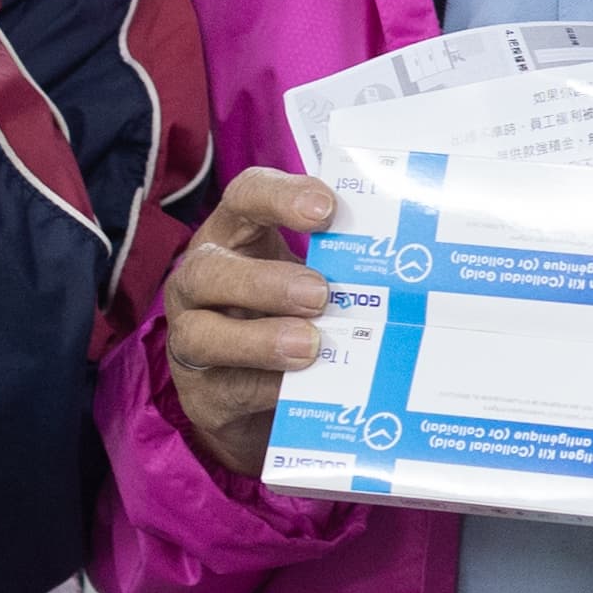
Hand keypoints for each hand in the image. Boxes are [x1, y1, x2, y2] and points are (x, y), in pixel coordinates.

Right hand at [159, 168, 339, 479]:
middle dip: (264, 282)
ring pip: (201, 335)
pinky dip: (266, 387)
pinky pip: (227, 390)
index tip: (326, 209)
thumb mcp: (309, 278)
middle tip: (319, 294)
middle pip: (206, 270)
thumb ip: (338, 266)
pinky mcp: (202, 395)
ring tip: (309, 346)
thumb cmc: (289, 316)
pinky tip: (300, 387)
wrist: (256, 395)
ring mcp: (190, 340)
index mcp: (232, 237)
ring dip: (259, 340)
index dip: (280, 197)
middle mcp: (199, 284)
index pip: (244, 198)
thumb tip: (402, 266)